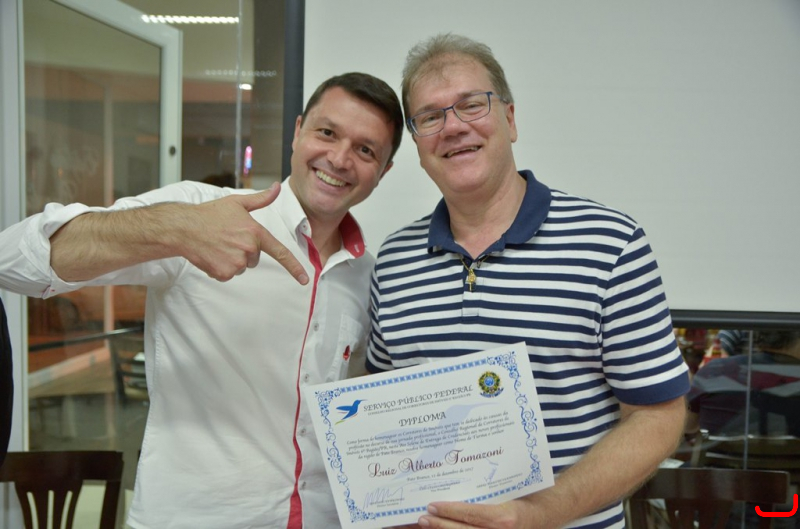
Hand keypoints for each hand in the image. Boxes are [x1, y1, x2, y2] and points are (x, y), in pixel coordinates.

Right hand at [179, 184, 308, 283]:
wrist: (184, 228)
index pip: (280, 252)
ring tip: (218, 245)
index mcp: (255, 232)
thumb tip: (277, 187)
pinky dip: (221, 267)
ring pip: (242, 266)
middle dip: (244, 251)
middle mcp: (249, 249)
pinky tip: (212, 254)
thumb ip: (261, 199)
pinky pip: (229, 274)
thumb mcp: (237, 202)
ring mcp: (236, 262)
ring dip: (232, 259)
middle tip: (227, 238)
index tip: (305, 280)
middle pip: (254, 258)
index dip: (294, 267)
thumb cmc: (209, 214)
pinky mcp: (224, 273)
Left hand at [416, 499, 541, 528]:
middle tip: (423, 517)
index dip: (449, 511)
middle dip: (441, 525)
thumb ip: (487, 489)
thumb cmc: (526, 496)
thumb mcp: (509, 490)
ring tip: (426, 525)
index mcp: (505, 517)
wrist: (543, 515)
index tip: (432, 505)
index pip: (471, 515)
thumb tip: (460, 476)